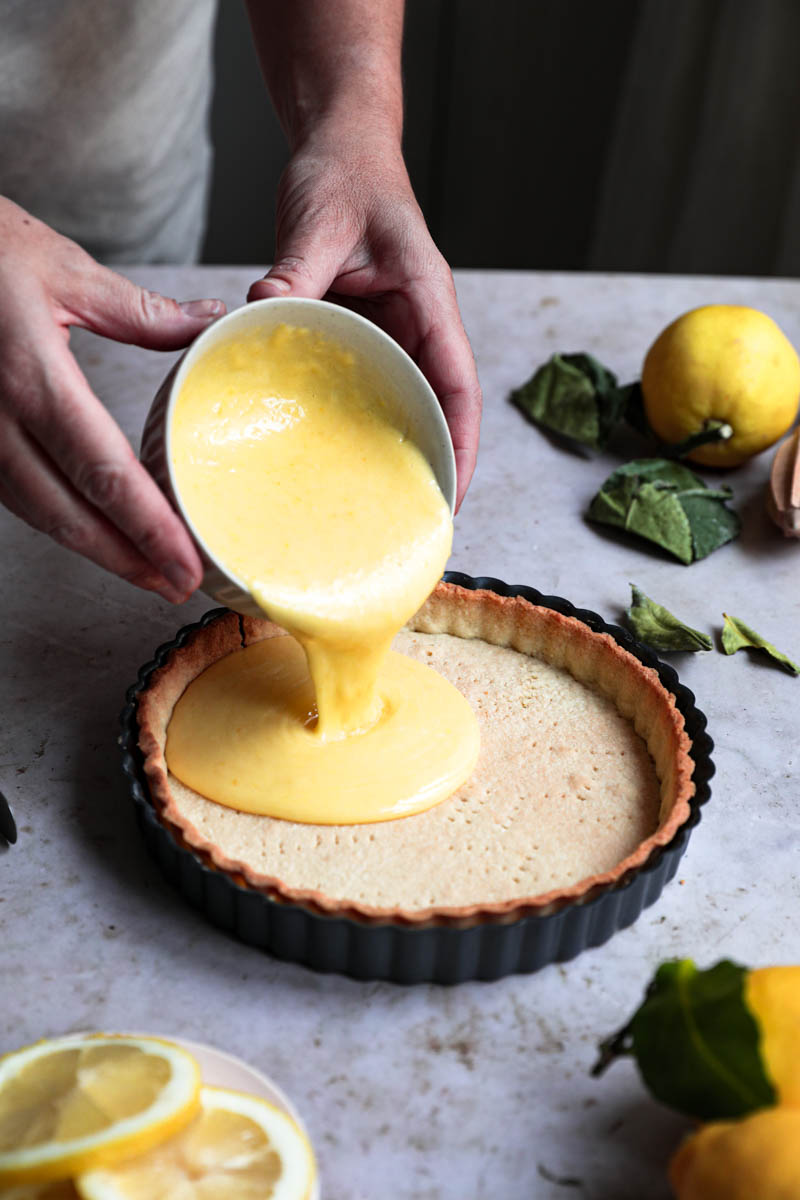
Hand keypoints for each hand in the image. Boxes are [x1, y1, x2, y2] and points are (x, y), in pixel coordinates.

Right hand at [0, 198, 224, 601]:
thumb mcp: (61, 268)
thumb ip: (139, 311)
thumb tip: (209, 323)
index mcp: (30, 377)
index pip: (102, 471)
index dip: (147, 526)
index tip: (185, 560)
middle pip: (69, 514)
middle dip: (127, 560)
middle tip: (177, 585)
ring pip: (39, 514)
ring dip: (97, 549)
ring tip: (149, 569)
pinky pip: (17, 496)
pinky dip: (62, 521)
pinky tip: (97, 531)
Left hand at [248, 130, 481, 509]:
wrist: (339, 146)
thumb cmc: (344, 172)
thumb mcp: (318, 220)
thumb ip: (294, 272)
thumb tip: (260, 314)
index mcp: (427, 299)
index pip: (458, 384)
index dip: (462, 442)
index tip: (453, 492)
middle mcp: (417, 322)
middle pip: (436, 406)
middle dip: (430, 463)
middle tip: (406, 520)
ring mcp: (391, 330)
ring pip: (400, 400)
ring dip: (392, 447)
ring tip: (369, 503)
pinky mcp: (362, 330)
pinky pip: (363, 383)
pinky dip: (352, 419)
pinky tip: (328, 450)